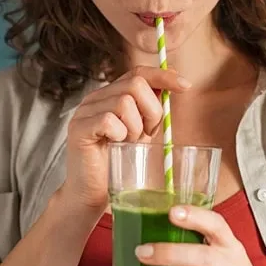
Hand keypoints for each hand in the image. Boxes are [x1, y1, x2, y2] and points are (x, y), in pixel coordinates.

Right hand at [61, 66, 191, 209]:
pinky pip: (109, 120)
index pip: (139, 72)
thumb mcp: (141, 129)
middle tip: (147, 134)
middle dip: (152, 111)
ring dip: (135, 127)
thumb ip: (152, 107)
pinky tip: (116, 146)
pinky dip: (120, 135)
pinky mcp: (79, 128)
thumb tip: (176, 82)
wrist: (92, 193)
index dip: (163, 76)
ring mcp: (84, 111)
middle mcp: (95, 98)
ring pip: (124, 102)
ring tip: (129, 143)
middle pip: (135, 84)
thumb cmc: (118, 162)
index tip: (186, 86)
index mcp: (111, 94)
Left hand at [133, 205, 265, 265]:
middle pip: (202, 257)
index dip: (195, 216)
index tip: (172, 212)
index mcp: (228, 244)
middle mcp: (228, 265)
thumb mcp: (223, 247)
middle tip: (142, 251)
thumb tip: (155, 222)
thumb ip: (199, 236)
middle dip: (170, 254)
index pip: (216, 224)